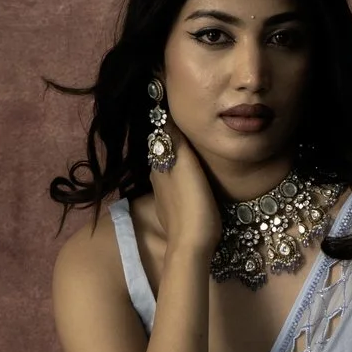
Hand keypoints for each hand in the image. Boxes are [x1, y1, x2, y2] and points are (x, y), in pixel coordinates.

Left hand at [148, 109, 225, 270]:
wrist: (191, 244)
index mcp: (160, 164)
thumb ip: (176, 142)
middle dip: (173, 137)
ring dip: (178, 155)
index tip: (179, 107)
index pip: (161, 135)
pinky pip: (175, 182)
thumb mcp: (185, 166)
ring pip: (169, 166)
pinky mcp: (173, 208)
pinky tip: (193, 174)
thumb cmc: (192, 204)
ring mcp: (164, 194)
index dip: (168, 121)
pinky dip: (181, 172)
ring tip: (194, 145)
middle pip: (164, 150)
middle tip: (189, 122)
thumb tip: (164, 114)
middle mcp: (157, 176)